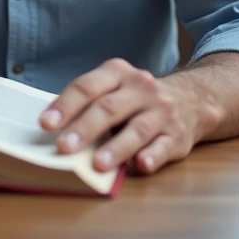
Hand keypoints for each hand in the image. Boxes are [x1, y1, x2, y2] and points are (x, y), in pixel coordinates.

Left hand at [40, 58, 204, 175]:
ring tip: (97, 164)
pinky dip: (152, 156)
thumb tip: (54, 130)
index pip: (87, 87)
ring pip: (137, 129)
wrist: (193, 98)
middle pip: (108, 108)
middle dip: (84, 128)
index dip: (65, 105)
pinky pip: (164, 146)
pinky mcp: (178, 135)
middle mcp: (141, 88)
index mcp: (118, 73)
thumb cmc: (137, 99)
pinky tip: (141, 165)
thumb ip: (89, 104)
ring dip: (116, 147)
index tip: (45, 124)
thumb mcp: (115, 88)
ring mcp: (162, 111)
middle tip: (63, 147)